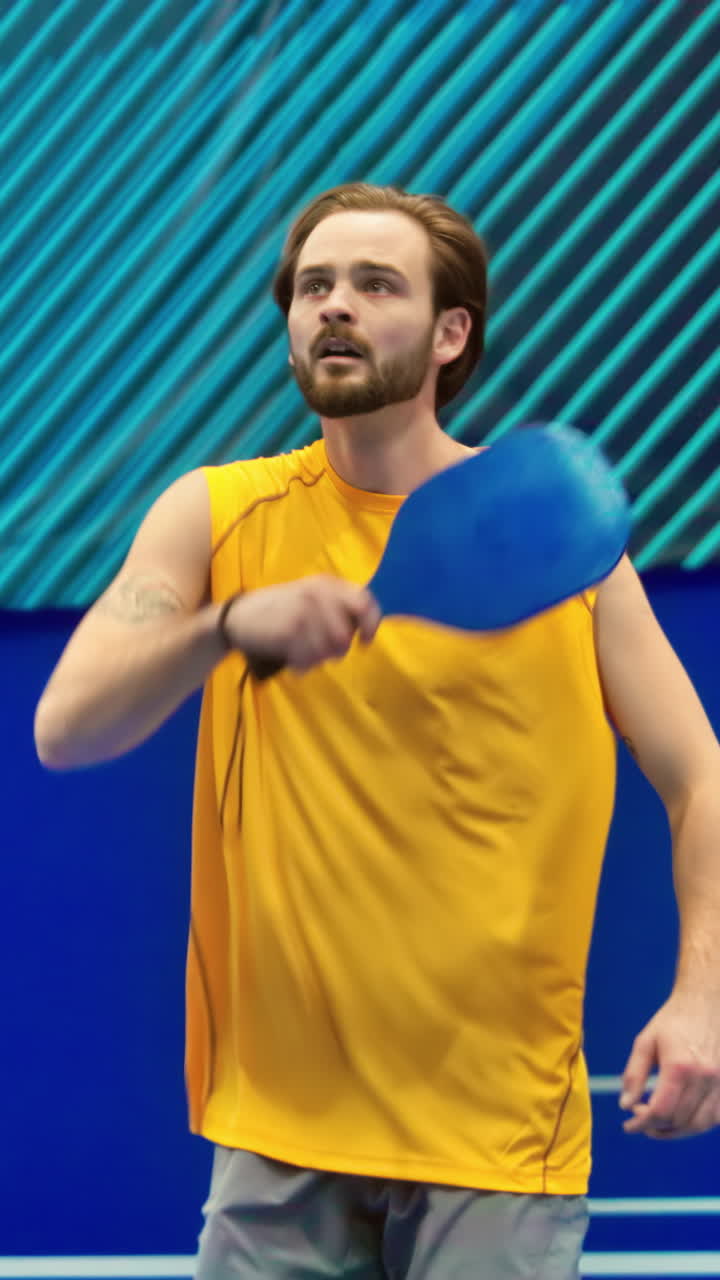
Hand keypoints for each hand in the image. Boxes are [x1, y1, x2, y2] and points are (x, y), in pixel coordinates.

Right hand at [223, 576, 380, 672]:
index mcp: (327, 584)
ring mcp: (303, 612)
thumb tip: (364, 628)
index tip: (365, 641)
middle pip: (346, 635)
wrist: (237, 616)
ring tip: (301, 651)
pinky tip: (291, 658)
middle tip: (320, 649)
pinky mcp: (289, 631)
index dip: (371, 624)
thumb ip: (338, 607)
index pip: (365, 601)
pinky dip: (301, 664)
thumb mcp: (310, 597)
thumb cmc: (279, 610)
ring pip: (328, 651)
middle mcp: (318, 594)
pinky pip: (309, 659)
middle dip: (337, 650)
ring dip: (316, 659)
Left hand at [620, 990, 719, 1138]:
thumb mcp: (646, 1041)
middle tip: (640, 1119)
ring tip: (657, 1127)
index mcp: (679, 1066)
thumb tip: (625, 1105)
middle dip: (655, 1127)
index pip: (661, 1110)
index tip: (628, 1125)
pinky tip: (681, 1119)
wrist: (705, 1003)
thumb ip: (634, 1074)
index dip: (642, 1123)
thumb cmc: (673, 1020)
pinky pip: (715, 1118)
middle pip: (679, 1121)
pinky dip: (697, 1125)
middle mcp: (704, 1078)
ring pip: (699, 1125)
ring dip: (677, 1132)